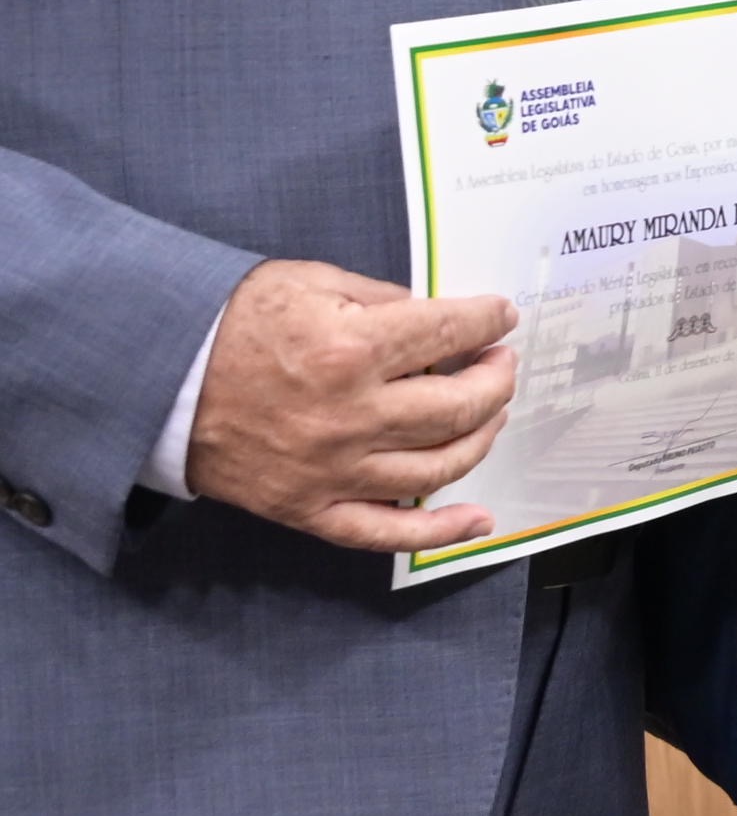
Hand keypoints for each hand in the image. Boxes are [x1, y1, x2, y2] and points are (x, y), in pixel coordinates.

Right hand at [182, 259, 521, 553]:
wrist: (157, 381)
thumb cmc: (229, 325)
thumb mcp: (308, 283)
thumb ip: (381, 299)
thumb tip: (436, 319)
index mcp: (352, 349)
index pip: (451, 334)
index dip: (489, 321)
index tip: (501, 317)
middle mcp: (351, 415)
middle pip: (460, 406)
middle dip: (496, 380)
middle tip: (501, 364)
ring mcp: (332, 469)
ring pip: (439, 467)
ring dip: (481, 437)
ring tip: (492, 414)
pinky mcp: (309, 507)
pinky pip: (386, 533)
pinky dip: (440, 531)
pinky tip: (479, 520)